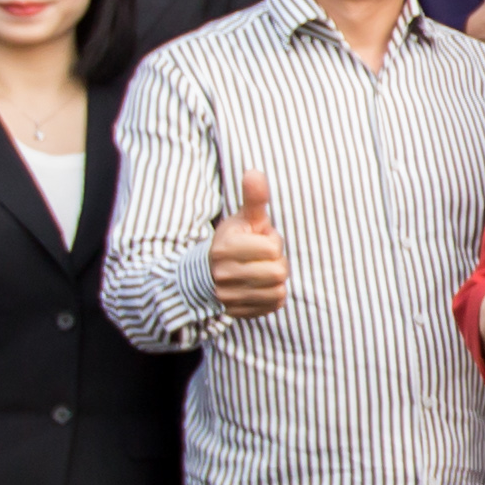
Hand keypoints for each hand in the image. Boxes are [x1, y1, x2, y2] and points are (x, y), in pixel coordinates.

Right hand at [209, 168, 286, 319]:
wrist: (206, 274)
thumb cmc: (232, 241)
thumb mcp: (243, 218)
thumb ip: (253, 198)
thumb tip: (254, 172)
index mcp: (224, 247)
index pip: (272, 248)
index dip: (272, 242)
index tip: (259, 241)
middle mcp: (223, 275)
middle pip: (277, 272)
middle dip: (277, 262)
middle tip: (263, 258)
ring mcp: (228, 297)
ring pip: (277, 290)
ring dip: (276, 280)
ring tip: (261, 271)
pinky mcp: (237, 313)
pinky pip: (273, 305)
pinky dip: (273, 296)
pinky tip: (260, 286)